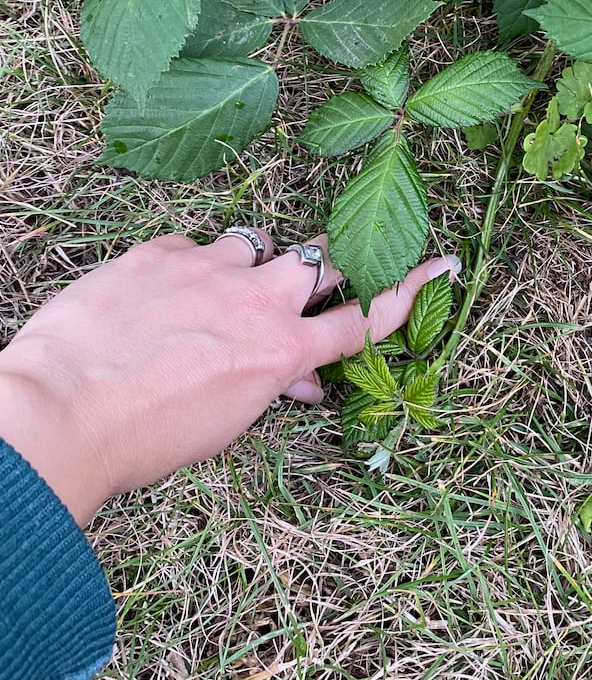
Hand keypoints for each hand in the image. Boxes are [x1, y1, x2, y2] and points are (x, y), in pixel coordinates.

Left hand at [0, 230, 459, 525]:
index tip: (439, 261)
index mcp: (282, 351)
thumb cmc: (144, 438)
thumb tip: (300, 380)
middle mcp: (259, 300)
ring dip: (250, 263)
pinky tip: (158, 295)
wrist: (63, 411)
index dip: (410, 288)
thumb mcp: (224, 426)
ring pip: (258, 242)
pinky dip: (188, 265)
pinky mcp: (163, 250)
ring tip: (217, 290)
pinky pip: (193, 244)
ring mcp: (211, 267)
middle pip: (321, 260)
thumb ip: (270, 388)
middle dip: (329, 263)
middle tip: (320, 270)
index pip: (365, 316)